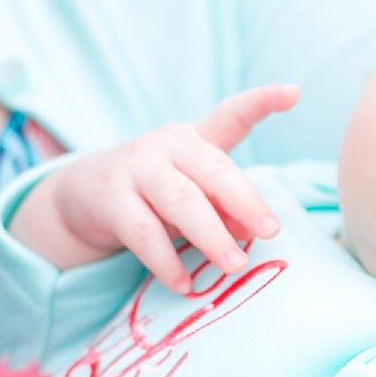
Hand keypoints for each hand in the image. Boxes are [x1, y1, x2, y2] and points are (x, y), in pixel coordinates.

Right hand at [11, 84, 300, 291]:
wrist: (82, 195)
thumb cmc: (153, 194)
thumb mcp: (193, 196)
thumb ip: (225, 208)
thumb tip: (253, 231)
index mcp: (195, 139)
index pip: (231, 115)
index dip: (262, 102)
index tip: (293, 93)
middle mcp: (167, 146)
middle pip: (214, 170)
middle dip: (245, 202)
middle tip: (270, 232)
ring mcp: (136, 169)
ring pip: (181, 201)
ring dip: (211, 235)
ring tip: (234, 266)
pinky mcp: (111, 200)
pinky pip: (144, 234)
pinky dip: (166, 262)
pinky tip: (183, 284)